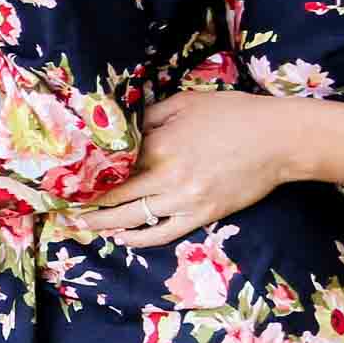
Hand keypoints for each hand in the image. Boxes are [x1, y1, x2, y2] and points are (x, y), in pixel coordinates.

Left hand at [65, 88, 303, 246]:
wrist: (280, 139)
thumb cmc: (233, 115)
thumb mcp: (184, 104)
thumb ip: (149, 117)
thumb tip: (123, 129)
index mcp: (158, 145)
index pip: (112, 166)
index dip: (87, 176)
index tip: (67, 182)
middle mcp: (166, 176)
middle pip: (114, 198)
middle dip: (86, 207)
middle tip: (64, 212)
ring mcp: (185, 200)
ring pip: (133, 219)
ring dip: (105, 226)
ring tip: (85, 227)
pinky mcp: (203, 214)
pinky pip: (163, 233)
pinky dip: (139, 238)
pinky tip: (122, 238)